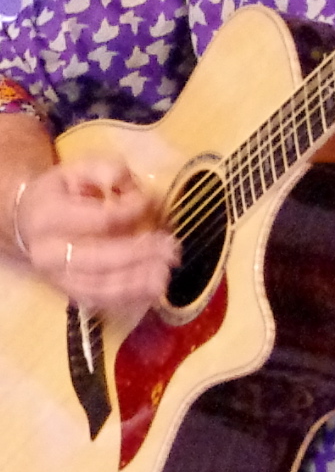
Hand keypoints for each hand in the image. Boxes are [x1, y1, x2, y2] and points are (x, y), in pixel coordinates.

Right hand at [15, 156, 177, 313]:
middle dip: (138, 254)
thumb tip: (126, 182)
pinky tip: (152, 292)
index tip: (155, 201)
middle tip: (171, 248)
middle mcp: (48, 254)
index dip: (131, 212)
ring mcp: (57, 278)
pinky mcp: (68, 293)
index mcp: (48, 217)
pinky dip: (127, 300)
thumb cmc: (60, 191)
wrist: (25, 223)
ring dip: (135, 284)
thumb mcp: (77, 169)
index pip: (98, 219)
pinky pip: (99, 303)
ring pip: (97, 288)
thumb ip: (104, 170)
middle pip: (98, 259)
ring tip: (165, 276)